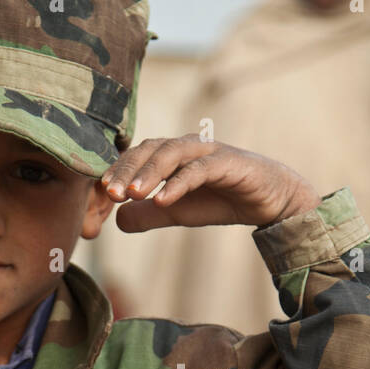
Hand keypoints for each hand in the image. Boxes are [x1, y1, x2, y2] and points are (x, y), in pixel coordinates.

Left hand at [101, 134, 321, 232]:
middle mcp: (187, 146)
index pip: (137, 156)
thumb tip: (118, 221)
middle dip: (127, 171)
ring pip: (171, 153)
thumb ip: (149, 215)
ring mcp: (207, 151)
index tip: (99, 193)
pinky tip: (163, 200)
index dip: (117, 171)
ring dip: (149, 173)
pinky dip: (178, 183)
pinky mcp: (228, 162)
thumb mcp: (179, 213)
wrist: (270, 200)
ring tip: (132, 194)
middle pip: (149, 149)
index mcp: (171, 154)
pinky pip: (198, 170)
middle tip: (109, 193)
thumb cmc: (223, 199)